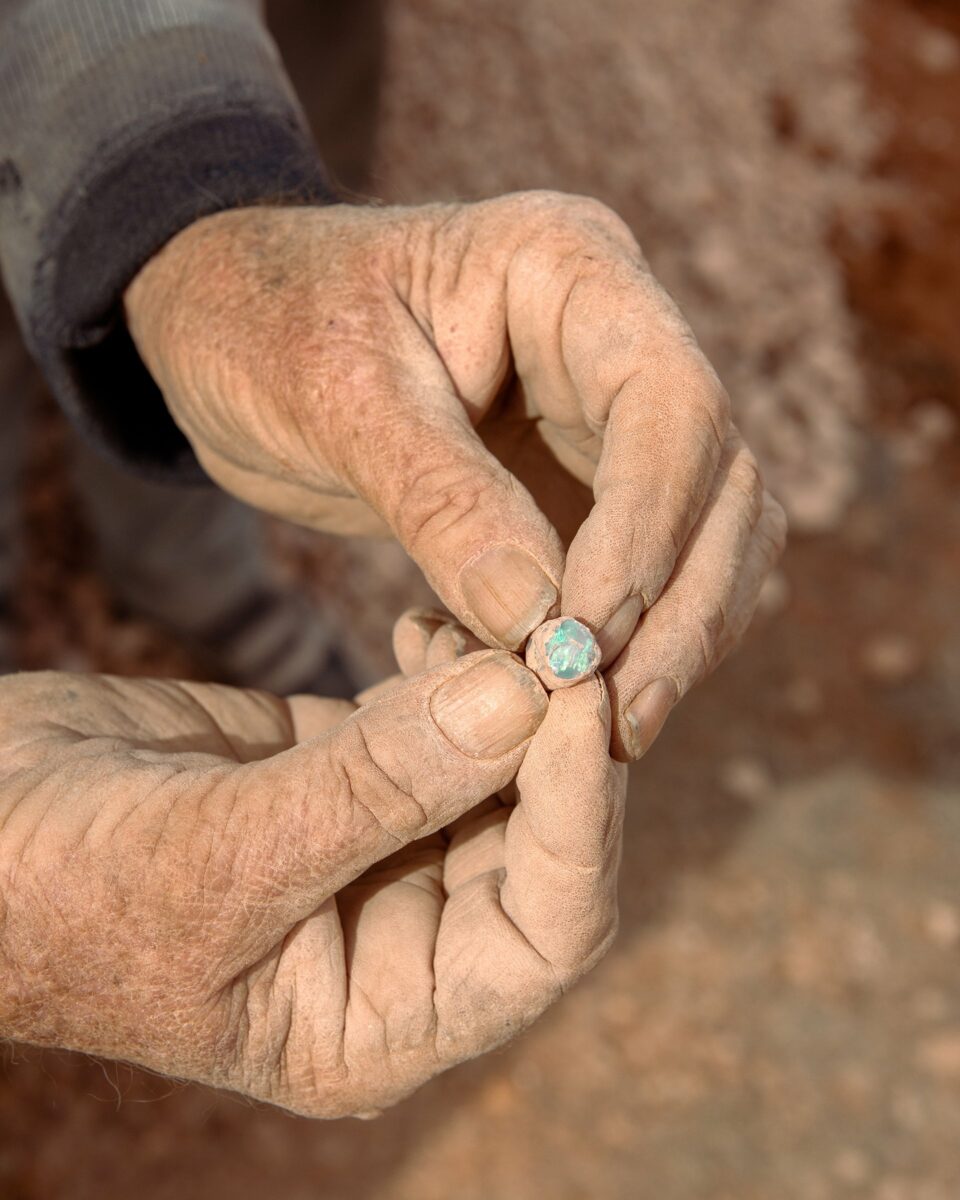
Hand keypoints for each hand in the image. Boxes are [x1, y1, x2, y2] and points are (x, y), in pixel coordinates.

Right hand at [0, 649, 622, 1115]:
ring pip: (497, 768)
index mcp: (381, 1022)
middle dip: (559, 740)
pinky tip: (429, 623)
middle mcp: (400, 942)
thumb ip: (372, 787)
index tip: (579, 699)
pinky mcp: (350, 771)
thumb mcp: (217, 853)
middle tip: (562, 631)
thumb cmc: (56, 890)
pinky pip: (435, 717)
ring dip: (510, 690)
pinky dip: (450, 666)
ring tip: (495, 614)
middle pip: (538, 844)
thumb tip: (522, 700)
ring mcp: (380, 850)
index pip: (543, 933)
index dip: (580, 821)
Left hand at [125, 193, 784, 758]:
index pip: (671, 403)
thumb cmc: (266, 327)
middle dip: (680, 606)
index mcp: (570, 268)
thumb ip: (441, 503)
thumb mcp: (337, 396)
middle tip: (618, 719)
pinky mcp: (580, 489)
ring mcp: (606, 420)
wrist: (230, 334)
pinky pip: (646, 572)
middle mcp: (615, 340)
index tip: (585, 640)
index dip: (650, 529)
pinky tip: (575, 701)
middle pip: (720, 480)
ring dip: (674, 636)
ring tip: (608, 731)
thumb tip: (542, 629)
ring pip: (709, 536)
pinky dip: (628, 640)